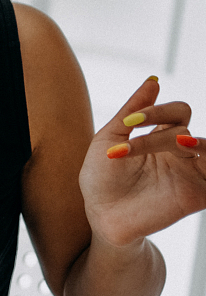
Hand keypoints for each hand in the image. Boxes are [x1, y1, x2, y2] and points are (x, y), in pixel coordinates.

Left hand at [80, 77, 204, 247]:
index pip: (177, 112)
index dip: (158, 110)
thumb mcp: (109, 139)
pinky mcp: (198, 195)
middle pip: (185, 128)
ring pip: (204, 147)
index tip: (132, 122)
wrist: (100, 215)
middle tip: (131, 141)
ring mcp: (191, 173)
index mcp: (162, 137)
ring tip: (175, 143)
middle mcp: (181, 153)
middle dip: (160, 131)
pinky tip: (190, 154)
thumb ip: (131, 112)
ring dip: (190, 142)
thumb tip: (153, 80)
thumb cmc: (101, 179)